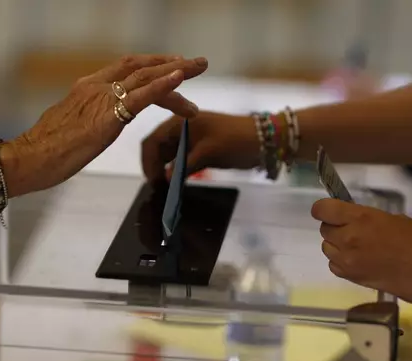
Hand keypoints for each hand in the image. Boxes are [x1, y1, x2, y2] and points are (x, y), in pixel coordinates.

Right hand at [6, 54, 208, 192]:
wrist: (29, 159)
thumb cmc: (45, 151)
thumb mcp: (71, 127)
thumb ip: (87, 120)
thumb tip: (94, 125)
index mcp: (86, 88)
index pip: (125, 71)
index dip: (151, 66)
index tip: (171, 68)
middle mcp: (95, 86)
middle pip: (140, 67)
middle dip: (170, 63)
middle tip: (196, 64)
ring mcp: (102, 98)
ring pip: (146, 76)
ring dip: (176, 71)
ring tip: (199, 67)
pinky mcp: (108, 115)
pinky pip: (141, 95)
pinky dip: (163, 84)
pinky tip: (180, 77)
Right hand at [141, 112, 257, 181]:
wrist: (263, 139)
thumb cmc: (234, 140)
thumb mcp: (208, 152)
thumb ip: (184, 165)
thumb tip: (164, 179)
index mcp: (179, 122)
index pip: (153, 140)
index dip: (148, 160)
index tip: (151, 180)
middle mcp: (180, 129)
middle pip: (158, 148)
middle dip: (155, 166)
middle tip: (156, 188)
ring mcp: (190, 139)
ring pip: (168, 156)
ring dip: (164, 170)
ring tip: (163, 188)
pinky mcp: (198, 150)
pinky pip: (180, 161)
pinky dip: (176, 172)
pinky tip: (174, 184)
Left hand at [311, 198, 411, 304]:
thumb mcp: (389, 218)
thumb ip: (363, 217)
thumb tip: (349, 218)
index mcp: (359, 218)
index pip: (322, 209)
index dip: (323, 209)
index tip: (330, 211)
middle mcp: (347, 237)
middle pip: (324, 229)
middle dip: (335, 227)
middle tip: (351, 230)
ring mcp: (346, 259)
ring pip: (326, 247)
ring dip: (337, 245)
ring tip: (356, 247)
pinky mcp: (349, 276)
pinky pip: (333, 265)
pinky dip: (340, 261)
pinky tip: (356, 261)